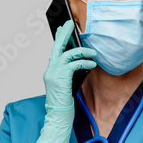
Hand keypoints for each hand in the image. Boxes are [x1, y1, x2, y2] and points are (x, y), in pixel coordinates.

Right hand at [34, 20, 96, 142]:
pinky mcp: (60, 78)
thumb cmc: (64, 104)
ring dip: (82, 51)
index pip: (55, 51)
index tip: (64, 28)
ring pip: (67, 54)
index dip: (59, 38)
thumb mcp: (67, 85)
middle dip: (64, 34)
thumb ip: (69, 73)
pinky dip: (84, 62)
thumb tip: (80, 62)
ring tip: (93, 52)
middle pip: (56, 47)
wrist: (58, 118)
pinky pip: (74, 64)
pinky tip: (92, 64)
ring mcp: (53, 74)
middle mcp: (49, 70)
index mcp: (51, 71)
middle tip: (70, 24)